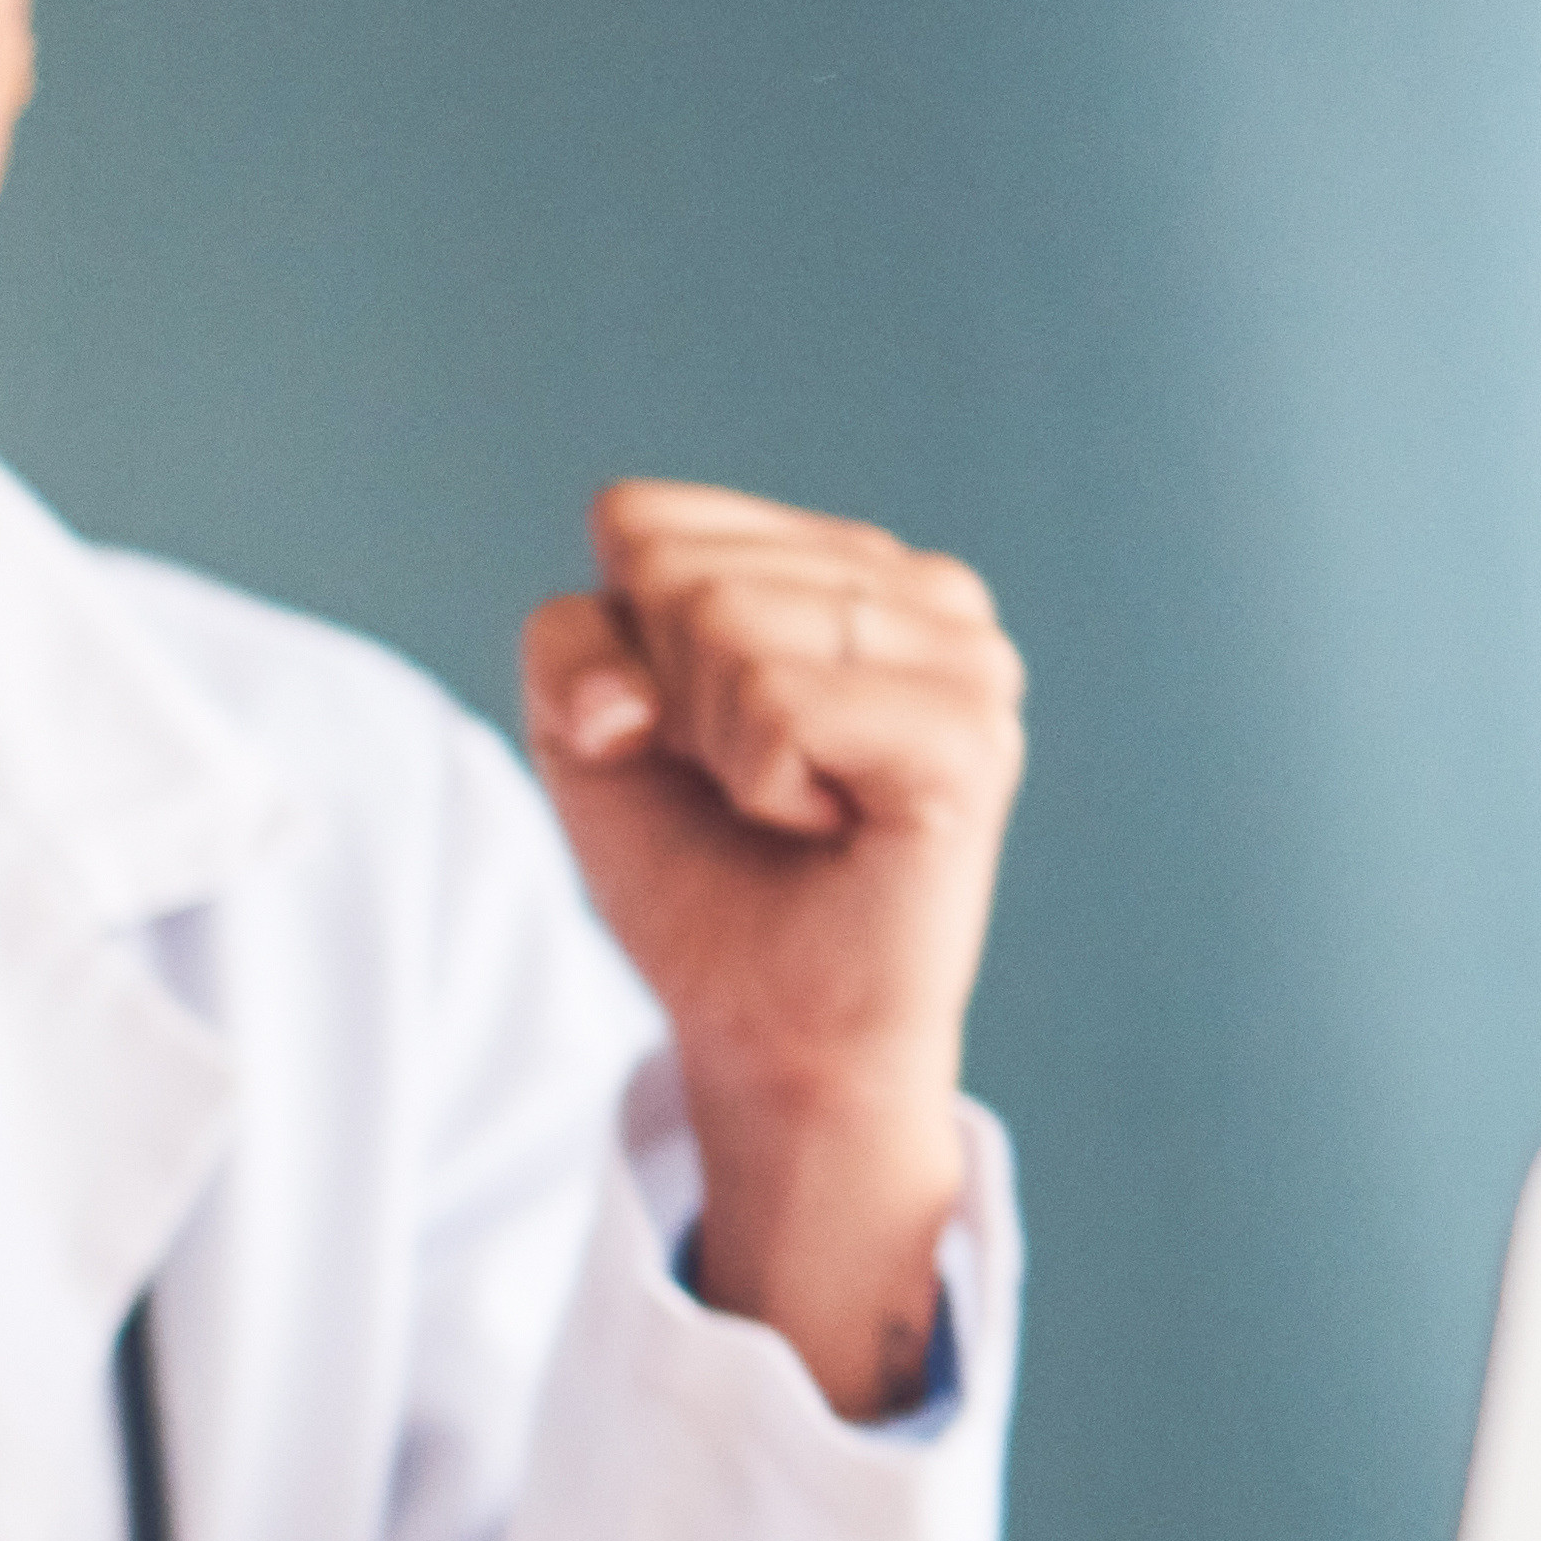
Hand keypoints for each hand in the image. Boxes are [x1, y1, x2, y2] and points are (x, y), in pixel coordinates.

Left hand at [516, 482, 1022, 1417]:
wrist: (765, 1020)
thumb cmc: (694, 867)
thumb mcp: (586, 730)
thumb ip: (569, 642)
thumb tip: (628, 695)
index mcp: (837, 558)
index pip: (640, 520)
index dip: (617, 648)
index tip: (682, 737)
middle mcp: (920, 585)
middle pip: (675, 571)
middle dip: (668, 702)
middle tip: (743, 784)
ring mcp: (964, 653)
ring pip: (728, 625)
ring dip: (719, 748)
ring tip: (790, 804)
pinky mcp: (970, 733)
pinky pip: (783, 708)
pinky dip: (765, 785)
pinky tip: (826, 823)